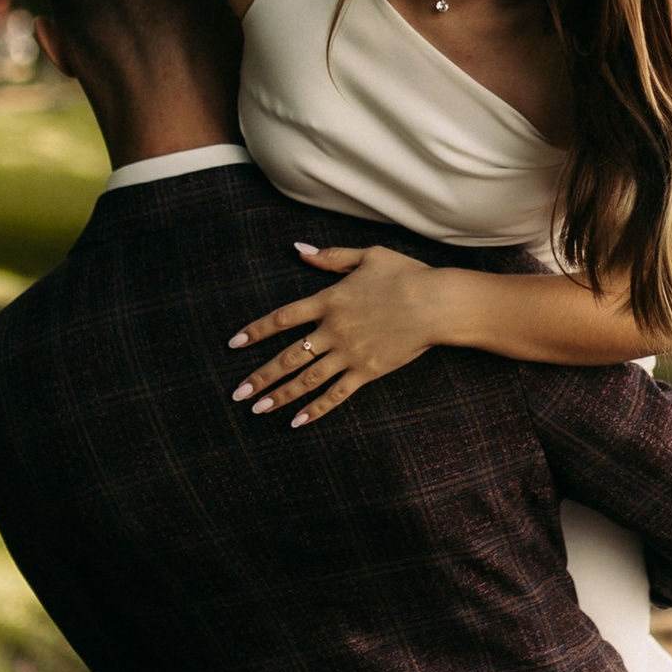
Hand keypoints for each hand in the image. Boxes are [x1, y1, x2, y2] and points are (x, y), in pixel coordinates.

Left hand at [228, 244, 451, 426]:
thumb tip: (299, 250)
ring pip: (307, 379)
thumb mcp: (368, 256)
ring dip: (280, 396)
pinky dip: (316, 409)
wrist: (437, 303)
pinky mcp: (368, 371)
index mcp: (330, 300)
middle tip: (236, 392)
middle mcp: (334, 330)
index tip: (234, 344)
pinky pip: (336, 394)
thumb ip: (331, 257)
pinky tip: (297, 421)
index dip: (256, 331)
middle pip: (288, 356)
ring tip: (257, 409)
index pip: (283, 318)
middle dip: (260, 376)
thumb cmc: (406, 275)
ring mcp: (350, 353)